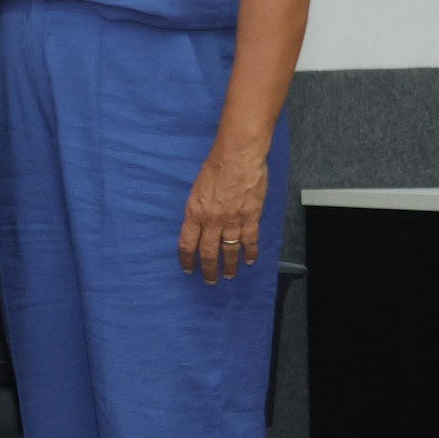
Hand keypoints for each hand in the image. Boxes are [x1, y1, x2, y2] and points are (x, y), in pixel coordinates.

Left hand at [179, 143, 267, 282]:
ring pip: (230, 250)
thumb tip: (198, 226)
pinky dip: (250, 252)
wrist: (237, 156)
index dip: (187, 259)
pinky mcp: (251, 216)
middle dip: (209, 269)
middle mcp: (212, 221)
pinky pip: (250, 240)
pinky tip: (250, 261)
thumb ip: (197, 210)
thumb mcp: (196, 190)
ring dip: (230, 266)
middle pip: (208, 252)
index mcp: (194, 213)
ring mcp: (232, 220)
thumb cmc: (215, 168)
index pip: (187, 244)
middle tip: (210, 280)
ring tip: (229, 276)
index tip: (188, 269)